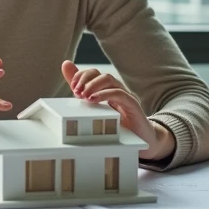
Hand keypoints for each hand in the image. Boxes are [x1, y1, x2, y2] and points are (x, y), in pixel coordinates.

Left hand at [61, 61, 175, 160]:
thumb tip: (66, 67)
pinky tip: (93, 99)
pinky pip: (119, 94)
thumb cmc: (119, 126)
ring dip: (93, 85)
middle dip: (85, 79)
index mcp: (107, 90)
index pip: (93, 73)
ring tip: (84, 95)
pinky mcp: (132, 104)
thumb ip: (82, 90)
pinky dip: (105, 94)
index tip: (72, 87)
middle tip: (76, 91)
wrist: (142, 141)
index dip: (81, 76)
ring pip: (109, 79)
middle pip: (99, 74)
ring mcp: (125, 96)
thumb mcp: (97, 111)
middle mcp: (116, 90)